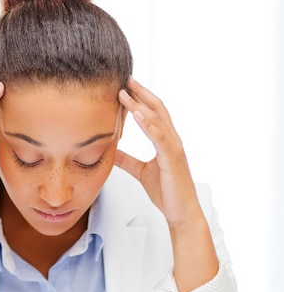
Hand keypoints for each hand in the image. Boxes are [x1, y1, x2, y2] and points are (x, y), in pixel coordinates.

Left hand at [116, 78, 201, 228]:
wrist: (181, 212)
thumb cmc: (166, 192)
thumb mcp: (140, 172)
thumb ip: (127, 160)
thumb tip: (111, 151)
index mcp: (165, 141)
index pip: (153, 113)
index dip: (140, 98)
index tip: (124, 86)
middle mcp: (172, 140)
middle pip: (157, 109)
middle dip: (141, 92)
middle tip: (125, 79)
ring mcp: (174, 148)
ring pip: (157, 119)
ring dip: (140, 104)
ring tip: (124, 92)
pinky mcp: (173, 158)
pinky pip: (160, 137)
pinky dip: (149, 124)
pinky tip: (137, 114)